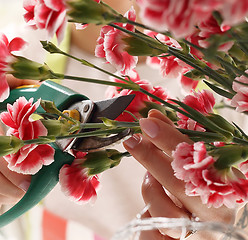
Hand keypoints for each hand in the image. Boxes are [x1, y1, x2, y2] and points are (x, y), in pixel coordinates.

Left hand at [123, 109, 235, 238]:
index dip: (170, 139)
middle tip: (132, 140)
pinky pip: (153, 230)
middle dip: (151, 158)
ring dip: (151, 189)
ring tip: (152, 179)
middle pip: (180, 184)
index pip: (198, 158)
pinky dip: (149, 213)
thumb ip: (175, 144)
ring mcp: (201, 232)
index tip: (148, 121)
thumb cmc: (199, 193)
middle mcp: (218, 212)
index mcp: (226, 185)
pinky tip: (156, 206)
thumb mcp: (192, 167)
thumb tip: (152, 118)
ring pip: (164, 210)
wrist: (206, 231)